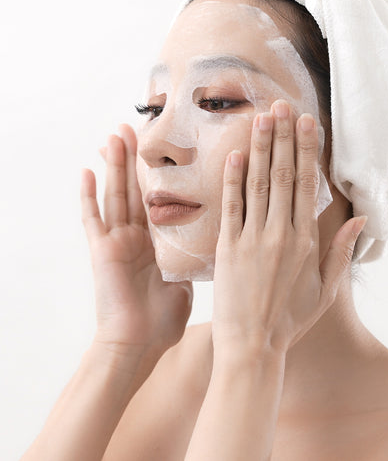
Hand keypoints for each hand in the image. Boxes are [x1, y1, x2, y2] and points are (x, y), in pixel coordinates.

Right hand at [80, 124, 192, 360]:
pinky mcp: (102, 251)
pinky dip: (87, 196)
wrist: (140, 345)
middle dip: (137, 159)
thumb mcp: (183, 279)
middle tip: (139, 126)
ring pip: (116, 195)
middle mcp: (137, 236)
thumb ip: (190, 259)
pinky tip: (87, 171)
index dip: (160, 174)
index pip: (159, 198)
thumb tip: (215, 246)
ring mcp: (118, 242)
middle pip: (137, 189)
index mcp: (158, 241)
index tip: (166, 148)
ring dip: (115, 166)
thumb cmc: (162, 319)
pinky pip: (92, 219)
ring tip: (116, 135)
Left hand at [212, 100, 365, 355]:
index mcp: (306, 242)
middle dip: (282, 137)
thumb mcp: (326, 290)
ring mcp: (251, 239)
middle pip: (282, 176)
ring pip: (257, 184)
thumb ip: (342, 253)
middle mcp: (280, 233)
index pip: (307, 185)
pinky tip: (235, 155)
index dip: (306, 151)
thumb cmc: (290, 320)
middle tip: (281, 105)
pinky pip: (231, 207)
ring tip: (260, 118)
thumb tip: (361, 219)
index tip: (306, 123)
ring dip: (259, 148)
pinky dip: (232, 180)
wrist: (252, 345)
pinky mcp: (226, 248)